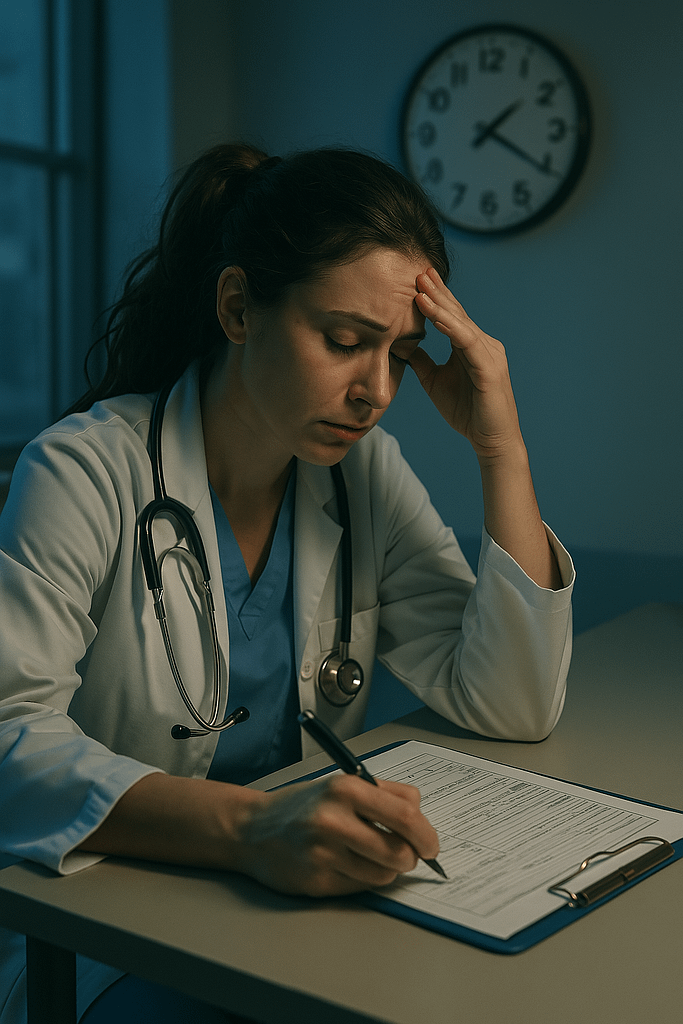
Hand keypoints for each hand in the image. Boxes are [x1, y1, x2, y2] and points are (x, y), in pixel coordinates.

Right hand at [232, 774, 439, 896]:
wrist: (252, 829)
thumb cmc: (303, 806)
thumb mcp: (342, 785)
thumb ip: (385, 794)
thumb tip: (422, 816)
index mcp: (345, 789)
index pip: (405, 815)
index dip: (426, 834)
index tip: (431, 844)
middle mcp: (334, 820)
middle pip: (399, 851)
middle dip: (410, 857)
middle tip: (407, 854)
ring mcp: (324, 853)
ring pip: (384, 874)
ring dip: (386, 869)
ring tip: (370, 856)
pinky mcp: (317, 881)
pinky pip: (361, 887)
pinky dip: (363, 879)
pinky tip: (347, 865)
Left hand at [411, 268, 523, 461]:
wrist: (491, 441)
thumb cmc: (467, 413)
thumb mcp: (435, 382)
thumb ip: (422, 362)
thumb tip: (402, 345)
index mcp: (471, 346)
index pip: (452, 316)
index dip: (435, 297)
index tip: (416, 279)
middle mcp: (484, 344)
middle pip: (457, 313)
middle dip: (437, 291)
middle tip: (418, 270)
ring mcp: (489, 354)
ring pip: (461, 323)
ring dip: (440, 305)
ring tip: (420, 287)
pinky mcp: (489, 368)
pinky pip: (467, 342)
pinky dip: (449, 327)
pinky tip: (433, 315)